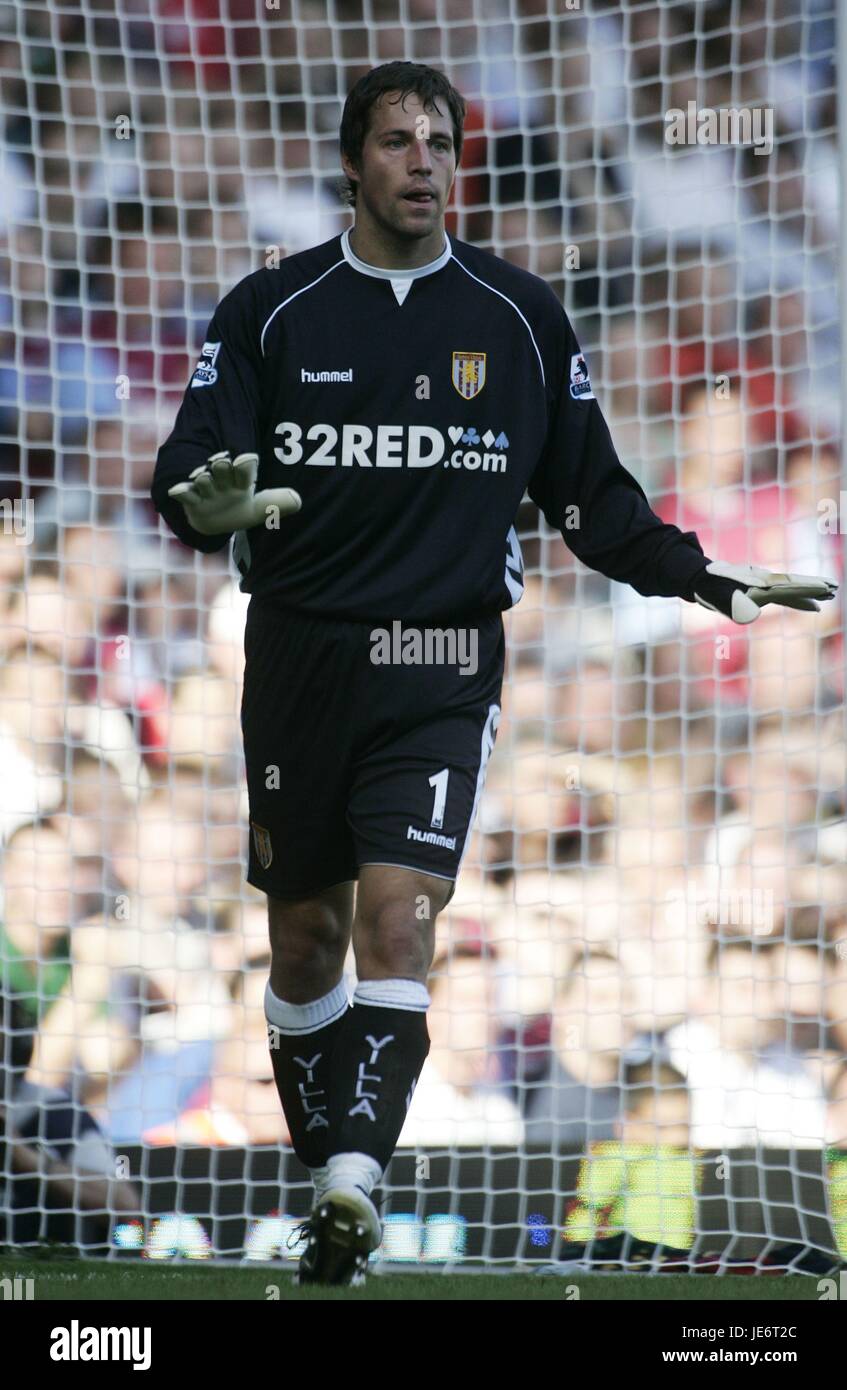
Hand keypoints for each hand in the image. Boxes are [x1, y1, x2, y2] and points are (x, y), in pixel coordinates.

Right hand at [167, 451, 300, 535]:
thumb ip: (278, 503)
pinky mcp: (191, 501)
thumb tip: (298, 500)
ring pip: (203, 479)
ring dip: (203, 479)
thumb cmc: (239, 509)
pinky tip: (180, 490)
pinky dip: (182, 492)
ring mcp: (206, 490)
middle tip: (222, 463)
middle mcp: (222, 480)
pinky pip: (184, 494)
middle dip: (222, 465)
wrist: (214, 521)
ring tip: (204, 478)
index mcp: (241, 479)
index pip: (245, 468)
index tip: (246, 460)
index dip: (245, 465)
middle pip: (221, 468)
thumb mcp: (260, 509)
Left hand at [691, 561, 837, 624]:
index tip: (825, 587)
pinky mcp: (763, 591)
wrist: (701, 578)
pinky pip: (787, 597)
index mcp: (759, 584)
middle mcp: (766, 582)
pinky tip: (813, 607)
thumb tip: (754, 617)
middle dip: (816, 587)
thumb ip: (736, 607)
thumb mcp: (720, 600)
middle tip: (835, 587)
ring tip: (832, 595)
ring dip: (813, 593)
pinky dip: (802, 600)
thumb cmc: (711, 590)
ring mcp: (766, 585)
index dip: (808, 588)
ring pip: (794, 590)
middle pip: (796, 584)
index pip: (789, 586)